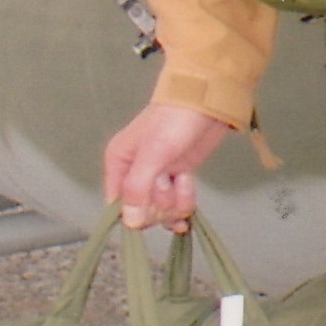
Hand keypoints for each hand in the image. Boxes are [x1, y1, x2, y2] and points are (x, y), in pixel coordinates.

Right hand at [103, 102, 230, 229]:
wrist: (208, 103)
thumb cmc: (175, 120)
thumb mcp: (154, 152)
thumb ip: (138, 187)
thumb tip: (130, 222)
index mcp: (119, 164)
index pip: (116, 206)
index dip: (135, 212)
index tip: (151, 203)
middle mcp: (133, 173)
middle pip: (142, 212)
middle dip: (160, 203)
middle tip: (169, 180)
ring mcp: (157, 178)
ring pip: (163, 211)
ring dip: (177, 200)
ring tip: (183, 177)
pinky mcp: (177, 178)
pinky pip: (177, 206)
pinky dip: (185, 202)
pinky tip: (188, 185)